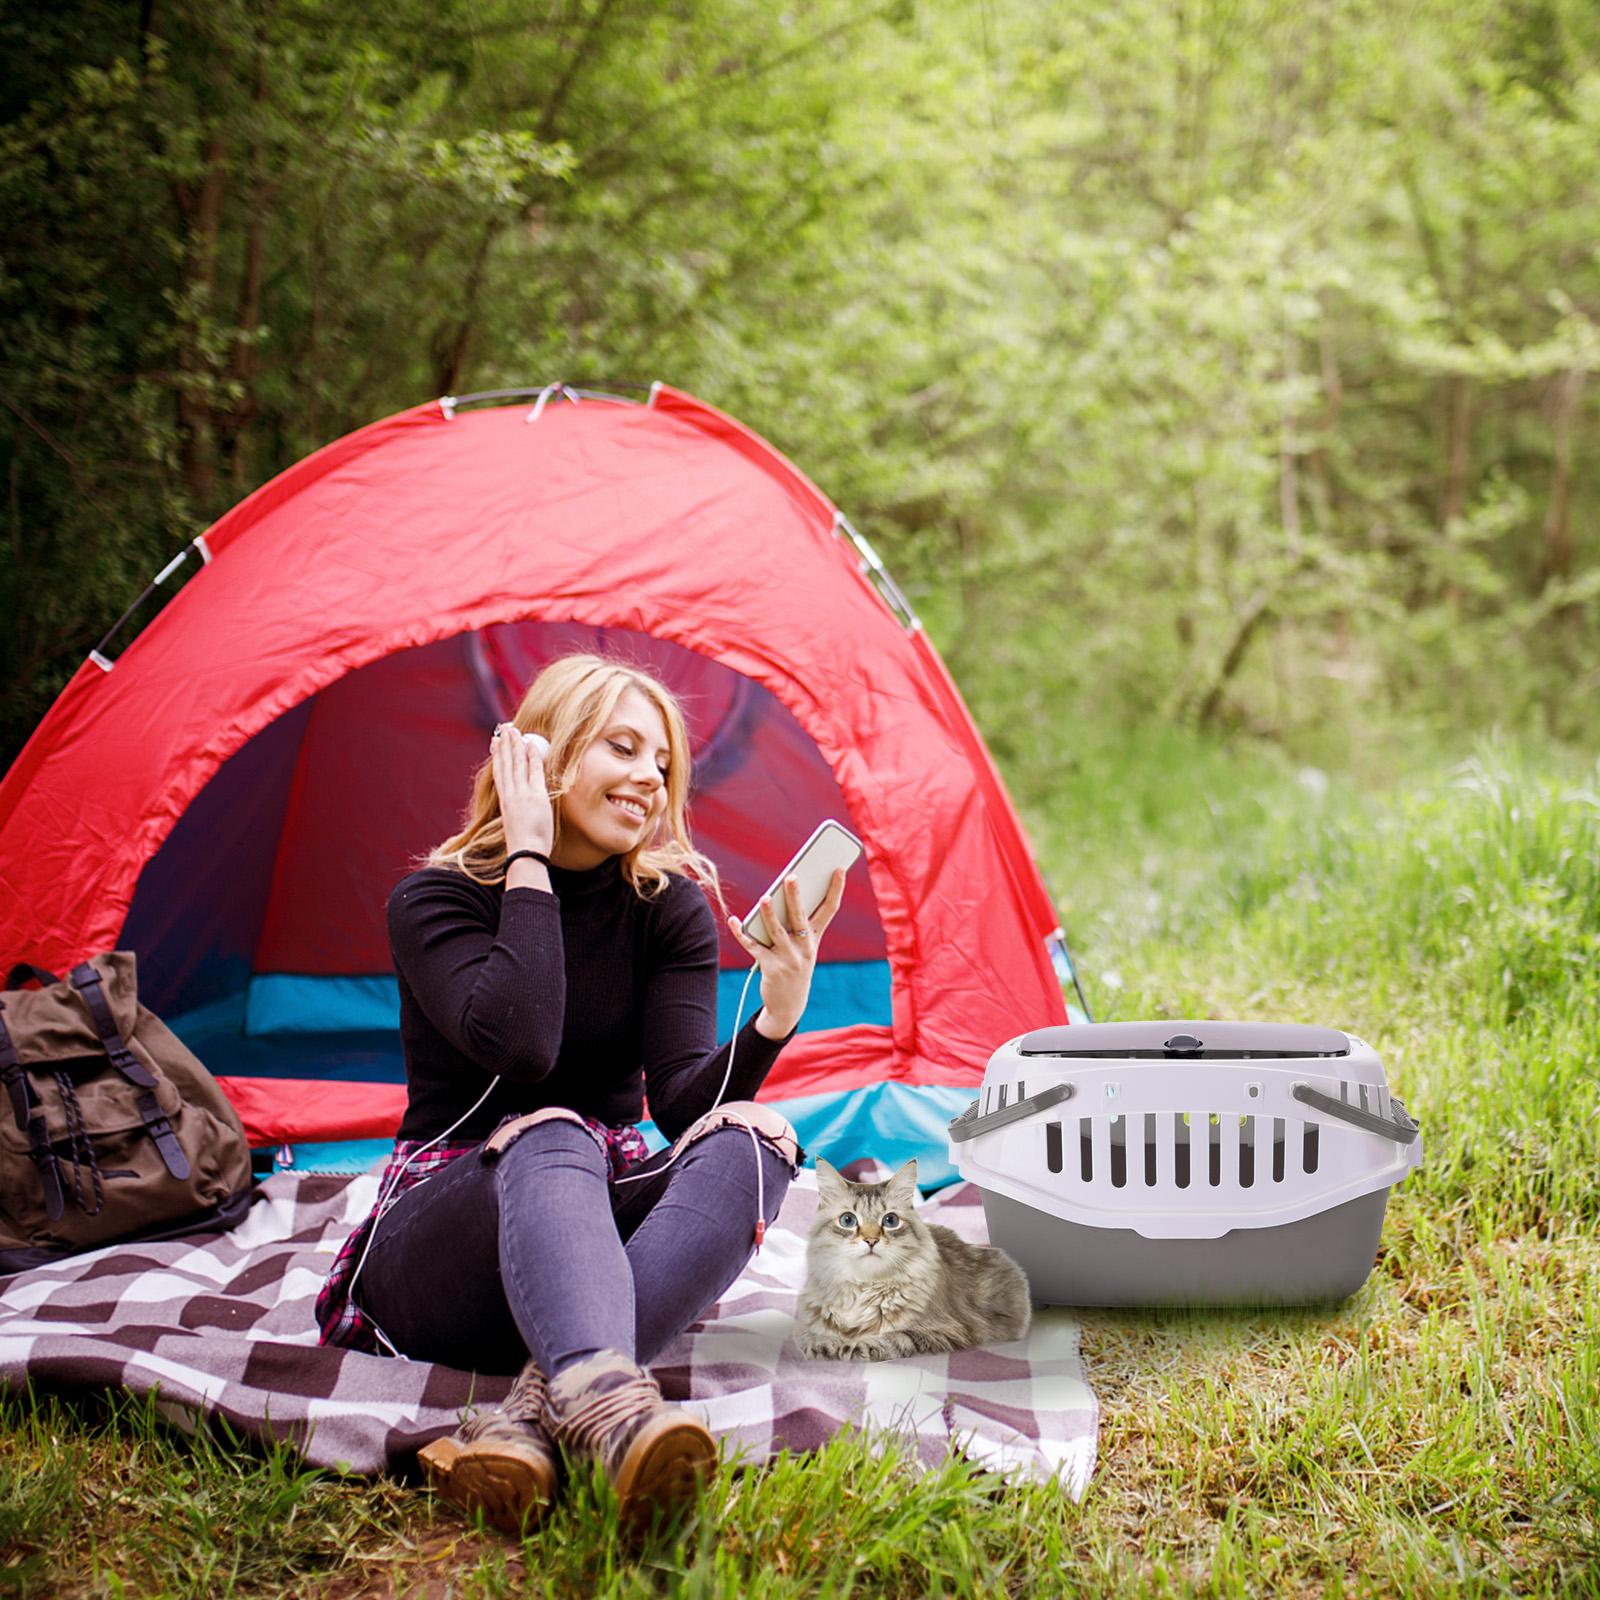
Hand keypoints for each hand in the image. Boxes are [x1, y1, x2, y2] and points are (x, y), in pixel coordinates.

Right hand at [490, 724, 553, 854]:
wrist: (525, 852)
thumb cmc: (524, 844)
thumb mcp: (516, 823)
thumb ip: (517, 809)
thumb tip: (520, 806)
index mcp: (504, 801)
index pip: (500, 772)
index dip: (497, 756)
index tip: (495, 742)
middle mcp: (510, 794)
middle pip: (506, 764)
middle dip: (505, 744)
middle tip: (504, 729)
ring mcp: (521, 793)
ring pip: (516, 763)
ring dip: (515, 745)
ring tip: (513, 730)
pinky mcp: (534, 795)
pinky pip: (533, 771)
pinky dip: (531, 757)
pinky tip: (530, 744)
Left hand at [725, 867, 845, 1037]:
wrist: (788, 1005)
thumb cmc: (794, 966)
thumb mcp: (801, 947)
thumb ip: (793, 923)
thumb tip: (775, 895)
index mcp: (815, 938)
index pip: (829, 909)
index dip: (836, 888)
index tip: (839, 868)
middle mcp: (805, 947)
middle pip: (800, 916)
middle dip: (795, 896)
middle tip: (791, 877)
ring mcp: (788, 958)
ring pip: (776, 931)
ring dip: (769, 914)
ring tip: (765, 898)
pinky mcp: (770, 968)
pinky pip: (753, 946)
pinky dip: (741, 933)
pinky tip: (733, 920)